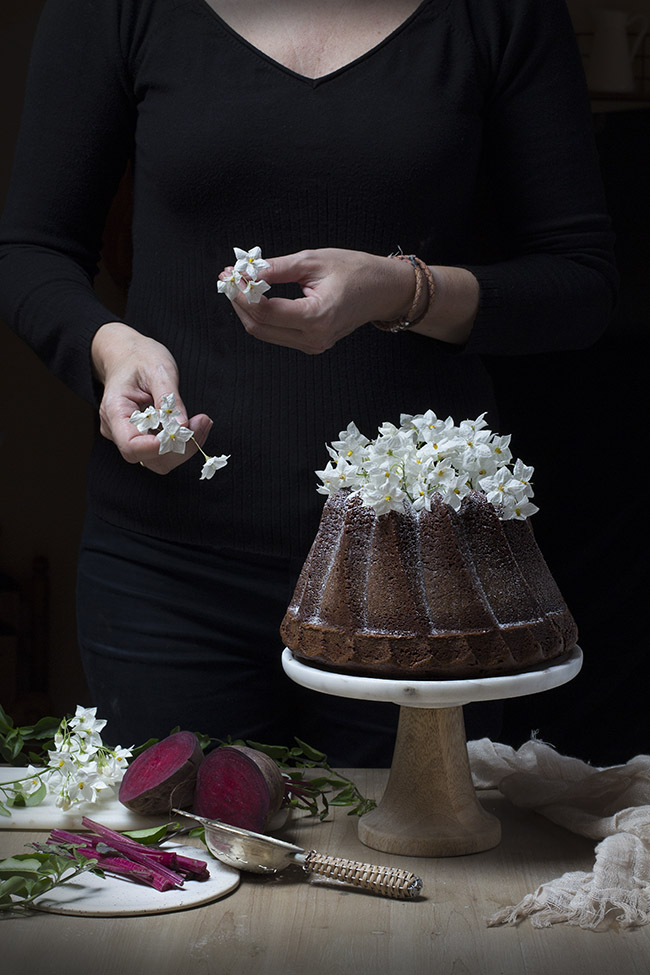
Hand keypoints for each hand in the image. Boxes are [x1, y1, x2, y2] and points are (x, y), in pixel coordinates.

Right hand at [91, 322, 212, 473]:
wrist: (128, 355)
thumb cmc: (140, 358)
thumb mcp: (158, 368)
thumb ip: (169, 398)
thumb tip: (183, 426)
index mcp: (115, 411)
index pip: (131, 445)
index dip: (157, 448)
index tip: (183, 433)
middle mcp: (118, 429)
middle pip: (148, 458)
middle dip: (180, 448)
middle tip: (203, 422)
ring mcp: (130, 435)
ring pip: (159, 459)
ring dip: (185, 447)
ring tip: (202, 422)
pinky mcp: (143, 437)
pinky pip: (163, 450)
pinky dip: (182, 441)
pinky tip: (195, 424)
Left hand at [220, 248, 414, 353]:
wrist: (383, 291)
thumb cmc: (356, 272)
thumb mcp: (314, 261)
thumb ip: (276, 268)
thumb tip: (247, 271)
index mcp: (317, 317)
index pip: (266, 310)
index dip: (243, 292)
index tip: (232, 273)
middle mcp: (314, 338)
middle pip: (259, 327)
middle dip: (239, 302)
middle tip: (228, 278)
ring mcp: (312, 345)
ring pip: (264, 333)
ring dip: (246, 310)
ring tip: (237, 285)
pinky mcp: (310, 344)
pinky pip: (276, 334)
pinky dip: (261, 316)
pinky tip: (254, 297)